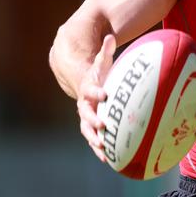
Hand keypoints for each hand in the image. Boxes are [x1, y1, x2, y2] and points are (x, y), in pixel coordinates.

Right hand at [76, 34, 115, 161]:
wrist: (85, 85)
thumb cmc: (98, 74)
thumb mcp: (102, 62)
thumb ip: (106, 52)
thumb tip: (110, 36)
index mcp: (88, 89)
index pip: (91, 90)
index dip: (97, 92)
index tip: (105, 94)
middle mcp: (85, 105)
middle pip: (86, 114)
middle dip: (93, 120)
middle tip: (103, 125)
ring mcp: (86, 117)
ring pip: (88, 131)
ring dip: (95, 139)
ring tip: (103, 148)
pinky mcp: (91, 127)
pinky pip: (94, 139)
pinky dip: (100, 149)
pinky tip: (109, 160)